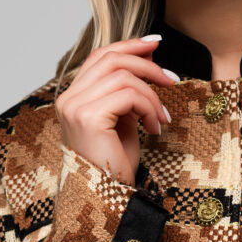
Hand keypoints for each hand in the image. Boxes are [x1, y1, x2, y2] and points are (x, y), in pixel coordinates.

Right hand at [55, 35, 178, 185]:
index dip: (129, 46)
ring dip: (152, 95)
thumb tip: (148, 62)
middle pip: (111, 59)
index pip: (100, 57)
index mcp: (73, 98)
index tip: (155, 44)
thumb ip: (127, 94)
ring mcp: (75, 106)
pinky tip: (155, 128)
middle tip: (172, 79)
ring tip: (162, 119)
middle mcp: (69, 99)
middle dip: (147, 64)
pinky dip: (149, 108)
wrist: (108, 198)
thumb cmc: (115, 166)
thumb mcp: (123, 122)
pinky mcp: (89, 116)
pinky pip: (129, 95)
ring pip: (124, 76)